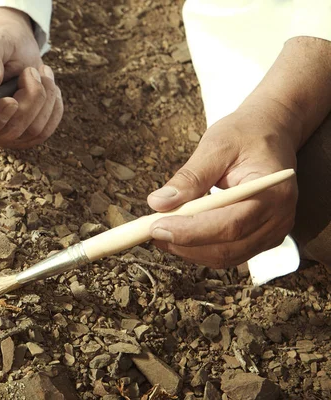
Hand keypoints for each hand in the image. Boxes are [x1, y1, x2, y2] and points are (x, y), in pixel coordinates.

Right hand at [0, 7, 62, 148]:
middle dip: (29, 97)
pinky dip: (54, 105)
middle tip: (31, 71)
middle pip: (10, 130)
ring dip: (45, 97)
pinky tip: (48, 87)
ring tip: (40, 73)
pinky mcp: (27, 136)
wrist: (17, 51)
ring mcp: (5, 136)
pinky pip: (47, 130)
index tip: (10, 101)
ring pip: (33, 130)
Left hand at [146, 102, 298, 267]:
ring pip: (225, 257)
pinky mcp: (262, 238)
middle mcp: (278, 219)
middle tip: (148, 231)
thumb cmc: (245, 135)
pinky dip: (199, 248)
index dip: (190, 232)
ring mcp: (273, 232)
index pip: (230, 225)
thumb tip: (158, 203)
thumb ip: (189, 177)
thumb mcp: (215, 146)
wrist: (271, 133)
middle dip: (183, 244)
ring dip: (187, 250)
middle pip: (227, 248)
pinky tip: (177, 234)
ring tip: (158, 232)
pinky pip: (228, 253)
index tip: (156, 227)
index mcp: (272, 192)